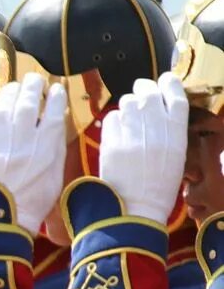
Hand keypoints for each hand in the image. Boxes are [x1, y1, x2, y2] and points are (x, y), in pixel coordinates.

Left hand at [0, 74, 67, 234]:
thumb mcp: (55, 174)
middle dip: (33, 87)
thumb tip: (55, 122)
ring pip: (4, 107)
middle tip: (34, 80)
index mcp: (46, 149)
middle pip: (28, 104)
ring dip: (10, 94)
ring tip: (14, 89)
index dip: (56, 97)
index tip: (56, 89)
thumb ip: (55, 146)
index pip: (54, 112)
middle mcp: (22, 142)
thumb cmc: (32, 201)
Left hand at [98, 73, 189, 222]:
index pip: (174, 93)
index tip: (163, 80)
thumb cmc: (159, 185)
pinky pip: (110, 118)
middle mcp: (156, 124)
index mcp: (177, 129)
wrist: (138, 207)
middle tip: (139, 96)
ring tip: (127, 120)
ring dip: (126, 106)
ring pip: (126, 101)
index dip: (168, 83)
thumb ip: (168, 129)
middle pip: (148, 92)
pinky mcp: (112, 140)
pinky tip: (115, 132)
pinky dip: (112, 121)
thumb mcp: (176, 153)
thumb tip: (158, 110)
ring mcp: (133, 131)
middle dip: (142, 90)